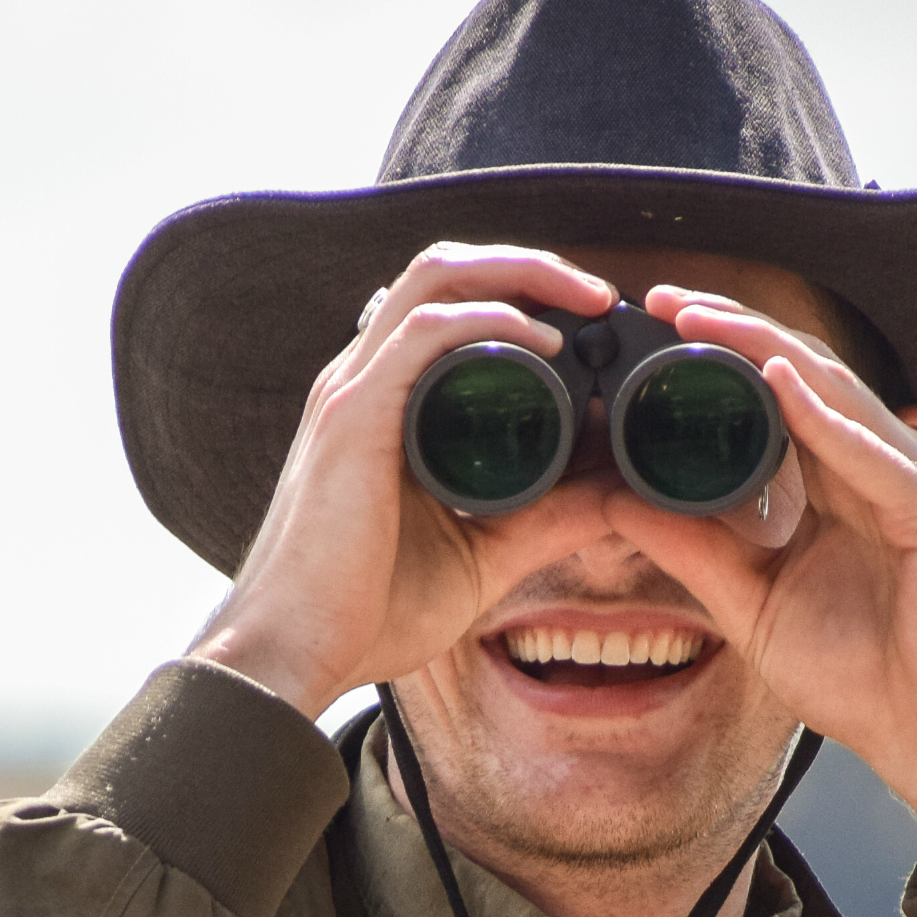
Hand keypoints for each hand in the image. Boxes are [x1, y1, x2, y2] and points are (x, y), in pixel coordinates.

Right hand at [188, 243, 618, 717]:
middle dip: (531, 263)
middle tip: (602, 296)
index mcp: (385, 403)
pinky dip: (490, 321)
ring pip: (436, 278)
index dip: (524, 295)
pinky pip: (425, 335)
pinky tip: (543, 341)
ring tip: (587, 298)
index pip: (452, 308)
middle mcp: (363, 380)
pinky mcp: (353, 417)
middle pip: (446, 271)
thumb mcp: (484, 555)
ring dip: (520, 271)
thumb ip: (548, 522)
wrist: (294, 653)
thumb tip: (622, 497)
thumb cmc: (366, 611)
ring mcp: (353, 391)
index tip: (599, 325)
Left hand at [607, 285, 916, 867]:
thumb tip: (613, 501)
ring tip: (699, 315)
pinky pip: (875, 450)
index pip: (769, 389)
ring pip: (833, 389)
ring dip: (763, 346)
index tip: (642, 325)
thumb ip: (692, 549)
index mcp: (835, 478)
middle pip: (798, 368)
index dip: (712, 350)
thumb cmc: (864, 678)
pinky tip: (777, 381)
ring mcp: (911, 479)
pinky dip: (825, 414)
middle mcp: (875, 463)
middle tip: (658, 296)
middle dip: (728, 326)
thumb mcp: (751, 605)